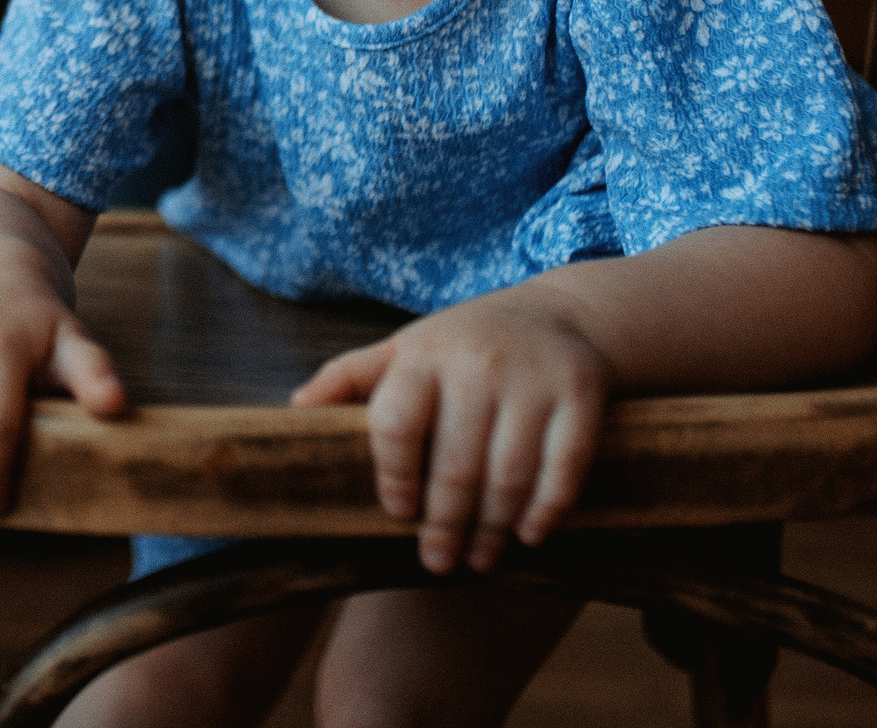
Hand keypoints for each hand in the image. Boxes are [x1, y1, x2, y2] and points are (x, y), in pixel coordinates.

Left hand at [292, 286, 609, 574]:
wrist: (558, 314)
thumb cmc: (462, 344)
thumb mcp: (404, 349)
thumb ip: (350, 377)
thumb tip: (295, 409)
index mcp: (423, 354)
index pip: (396, 424)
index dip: (393, 476)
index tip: (399, 513)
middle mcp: (477, 363)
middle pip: (456, 464)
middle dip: (445, 525)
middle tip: (440, 561)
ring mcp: (533, 379)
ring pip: (510, 473)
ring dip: (493, 528)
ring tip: (481, 558)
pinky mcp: (581, 393)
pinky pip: (566, 464)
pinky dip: (548, 507)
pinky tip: (530, 534)